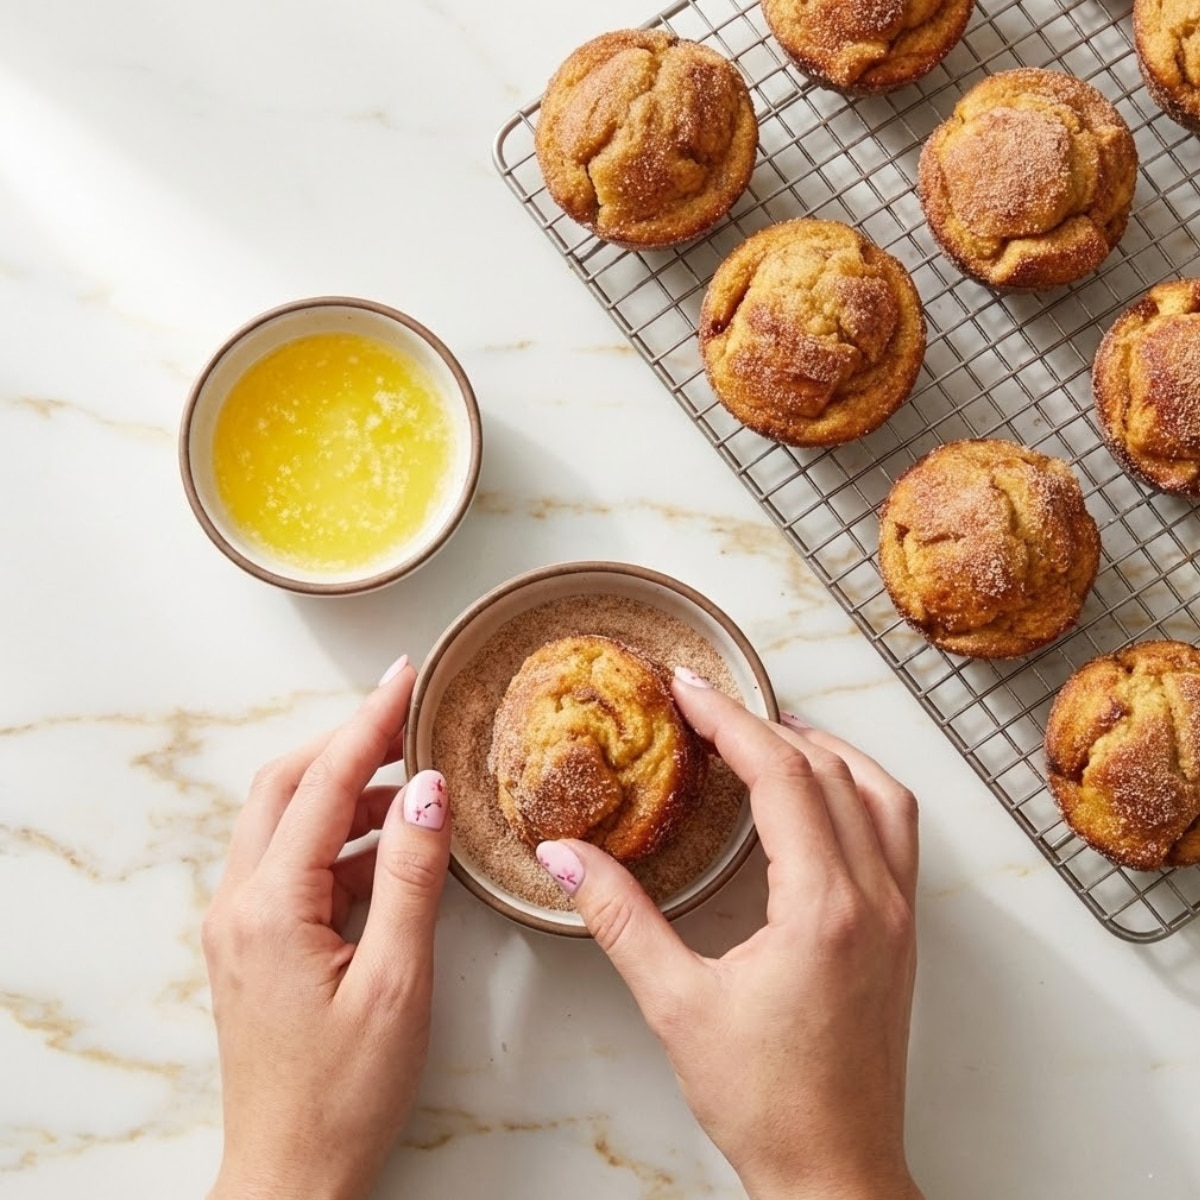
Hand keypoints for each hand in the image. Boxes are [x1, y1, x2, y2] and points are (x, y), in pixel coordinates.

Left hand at [202, 657, 449, 1199]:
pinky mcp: (255, 942)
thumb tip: (427, 790)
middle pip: (284, 786)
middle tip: (406, 716)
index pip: (321, 785)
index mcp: (269, 906)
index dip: (368, 724)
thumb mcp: (397, 981)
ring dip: (344, 791)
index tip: (406, 676)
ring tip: (413, 783)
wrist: (293, 1173)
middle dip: (345, 743)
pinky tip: (391, 848)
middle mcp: (240, 903)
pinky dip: (340, 839)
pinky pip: (293, 863)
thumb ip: (410, 876)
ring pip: (285, 821)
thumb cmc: (345, 1092)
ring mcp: (241, 923)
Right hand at [535, 673, 921, 1199]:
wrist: (836, 1173)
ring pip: (878, 792)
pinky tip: (815, 798)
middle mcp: (875, 898)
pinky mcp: (901, 934)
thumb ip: (620, 919)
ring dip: (823, 750)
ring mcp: (899, 915)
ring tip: (766, 733)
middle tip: (708, 706)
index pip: (781, 776)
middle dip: (764, 724)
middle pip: (829, 771)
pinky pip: (893, 829)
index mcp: (824, 908)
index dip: (730, 721)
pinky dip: (854, 789)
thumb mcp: (676, 1006)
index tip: (689, 689)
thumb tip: (564, 858)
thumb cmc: (766, 1102)